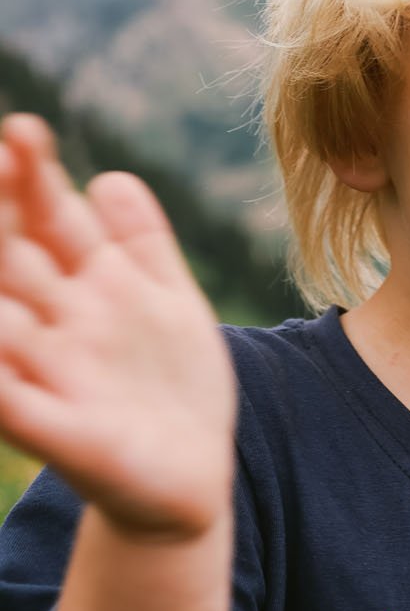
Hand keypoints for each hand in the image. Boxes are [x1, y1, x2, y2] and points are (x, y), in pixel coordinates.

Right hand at [0, 114, 236, 539]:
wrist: (190, 480)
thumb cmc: (171, 388)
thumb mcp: (171, 304)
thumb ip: (142, 243)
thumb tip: (108, 177)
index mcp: (88, 287)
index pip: (47, 220)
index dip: (32, 177)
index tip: (24, 130)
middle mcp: (58, 325)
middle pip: (14, 258)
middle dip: (1, 212)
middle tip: (3, 156)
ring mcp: (53, 377)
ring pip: (2, 323)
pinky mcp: (58, 434)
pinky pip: (12, 404)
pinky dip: (3, 383)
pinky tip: (0, 336)